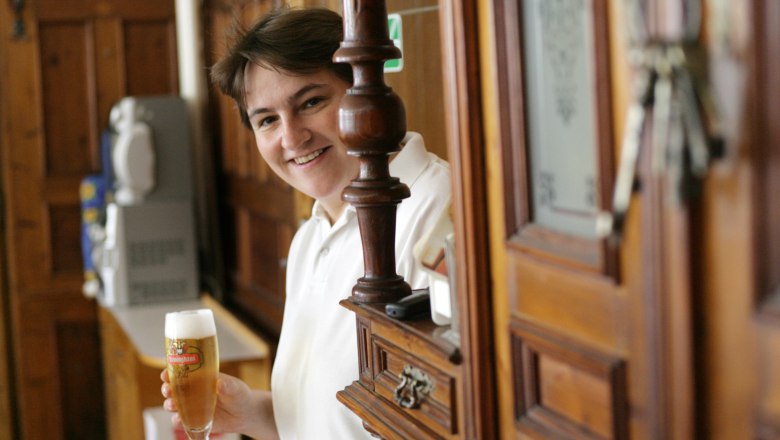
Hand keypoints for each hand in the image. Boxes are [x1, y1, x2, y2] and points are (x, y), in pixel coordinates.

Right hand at [161, 370, 278, 438]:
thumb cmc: (240, 396)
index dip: (171, 371)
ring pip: (173, 404)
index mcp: (201, 378)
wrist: (245, 415)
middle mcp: (193, 391)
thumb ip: (229, 385)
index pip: (182, 372)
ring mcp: (192, 406)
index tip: (166, 374)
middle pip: (173, 388)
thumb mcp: (236, 388)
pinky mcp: (194, 420)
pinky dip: (177, 421)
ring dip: (169, 404)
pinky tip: (180, 420)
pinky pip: (180, 421)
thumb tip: (220, 383)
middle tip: (168, 390)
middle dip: (167, 388)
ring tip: (173, 405)